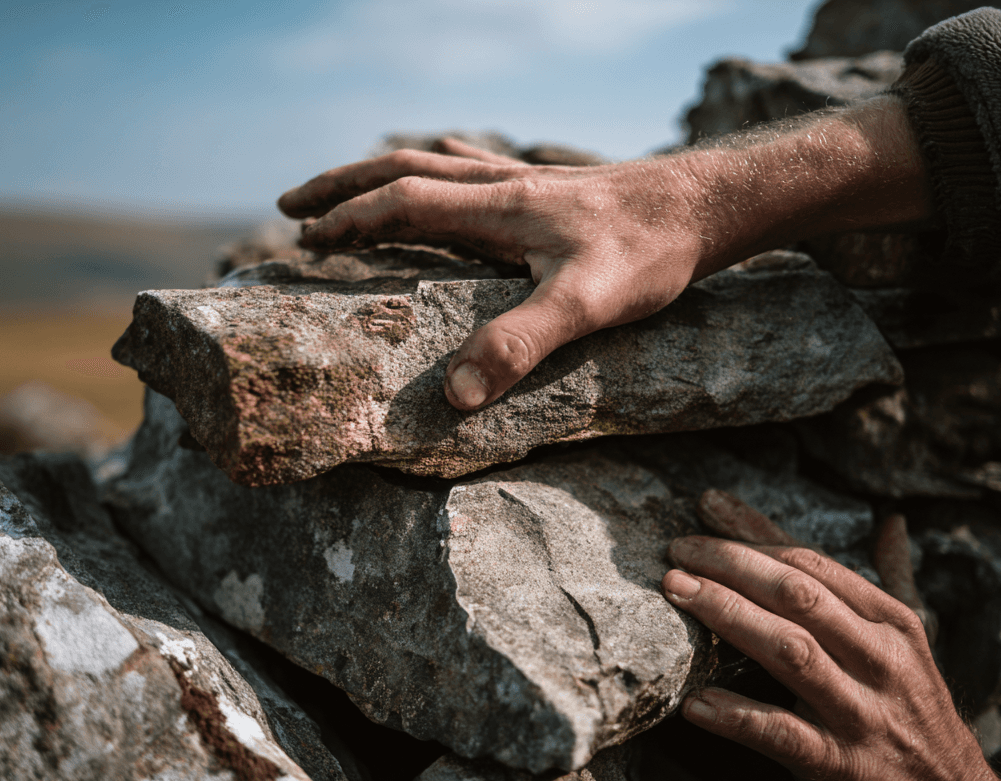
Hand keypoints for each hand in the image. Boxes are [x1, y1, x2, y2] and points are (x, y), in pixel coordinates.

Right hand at [278, 98, 931, 410]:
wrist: (709, 206)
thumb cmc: (651, 254)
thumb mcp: (587, 306)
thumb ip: (520, 345)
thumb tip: (454, 395)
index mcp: (498, 208)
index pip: (401, 206)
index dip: (347, 222)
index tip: (301, 240)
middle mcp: (503, 184)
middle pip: (402, 170)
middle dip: (341, 186)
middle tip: (290, 202)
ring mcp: (526, 180)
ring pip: (434, 164)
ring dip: (380, 175)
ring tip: (346, 193)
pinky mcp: (550, 186)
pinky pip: (473, 167)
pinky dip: (436, 170)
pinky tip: (444, 182)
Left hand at [662, 489, 1000, 780]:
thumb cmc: (918, 713)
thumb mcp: (912, 644)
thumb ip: (894, 579)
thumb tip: (893, 523)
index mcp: (892, 623)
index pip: (814, 563)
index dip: (755, 535)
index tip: (705, 510)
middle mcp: (880, 660)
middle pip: (799, 597)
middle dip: (734, 566)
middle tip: (678, 553)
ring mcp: (862, 714)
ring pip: (791, 652)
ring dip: (729, 617)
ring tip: (678, 594)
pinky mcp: (842, 767)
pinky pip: (784, 735)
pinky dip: (739, 716)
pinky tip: (696, 702)